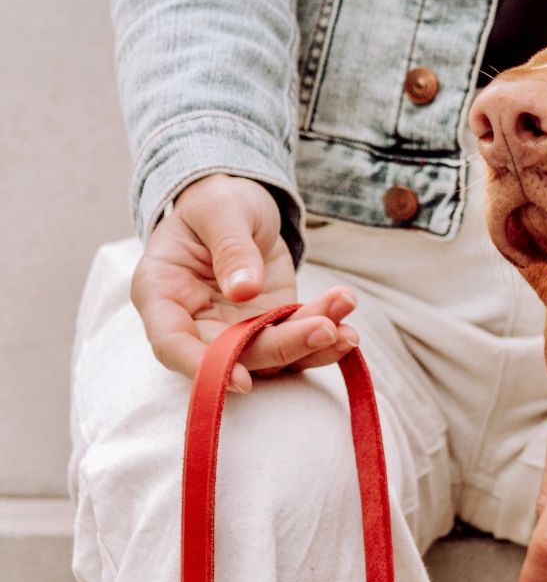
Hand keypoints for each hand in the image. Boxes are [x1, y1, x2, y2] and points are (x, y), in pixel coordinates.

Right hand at [132, 173, 358, 391]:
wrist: (241, 206)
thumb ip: (230, 246)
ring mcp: (235, 332)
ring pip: (272, 356)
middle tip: (325, 329)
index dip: (202, 368)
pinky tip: (349, 330)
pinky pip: (297, 345)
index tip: (241, 379)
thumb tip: (244, 290)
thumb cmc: (216, 202)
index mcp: (163, 294)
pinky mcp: (271, 330)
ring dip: (312, 346)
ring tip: (347, 329)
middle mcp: (196, 324)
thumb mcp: (221, 209)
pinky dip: (325, 342)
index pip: (172, 344)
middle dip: (283, 347)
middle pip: (233, 355)